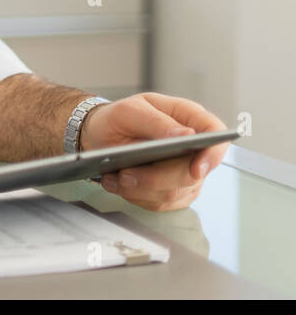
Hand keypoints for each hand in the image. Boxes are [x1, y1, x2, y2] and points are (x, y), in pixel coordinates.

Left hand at [79, 93, 229, 211]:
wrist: (99, 135)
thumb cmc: (117, 118)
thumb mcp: (128, 111)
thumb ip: (155, 120)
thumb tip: (187, 134)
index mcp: (188, 117)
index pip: (216, 134)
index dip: (212, 154)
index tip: (195, 169)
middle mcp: (192, 146)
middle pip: (192, 174)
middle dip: (156, 178)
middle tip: (126, 174)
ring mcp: (185, 171)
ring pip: (174, 193)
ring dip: (140, 189)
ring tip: (115, 177)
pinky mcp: (173, 191)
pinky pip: (160, 203)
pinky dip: (136, 196)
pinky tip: (117, 183)